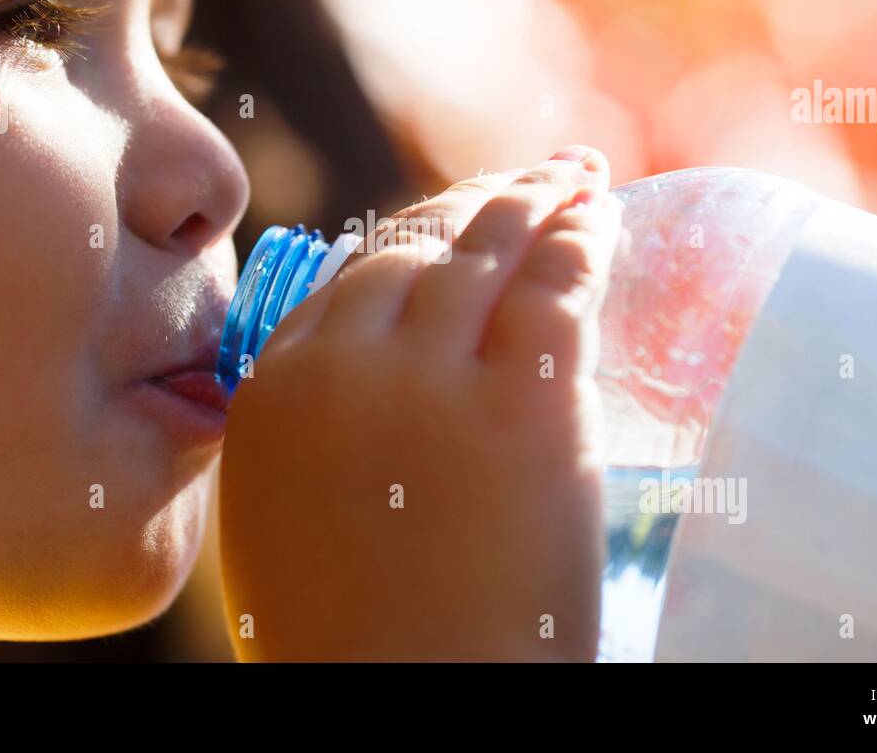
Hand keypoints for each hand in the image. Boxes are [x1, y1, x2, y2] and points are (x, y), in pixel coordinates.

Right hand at [219, 146, 620, 659]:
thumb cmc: (354, 639)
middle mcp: (345, 365)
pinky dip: (583, 236)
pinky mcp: (522, 405)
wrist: (406, 709)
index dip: (418, 232)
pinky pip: (555, 283)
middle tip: (531, 178)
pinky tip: (601, 216)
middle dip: (481, 199)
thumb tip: (352, 363)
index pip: (355, 272)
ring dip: (537, 197)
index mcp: (275, 389)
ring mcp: (432, 379)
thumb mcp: (282, 519)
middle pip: (421, 243)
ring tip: (574, 177)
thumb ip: (309, 425)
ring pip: (487, 245)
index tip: (458, 218)